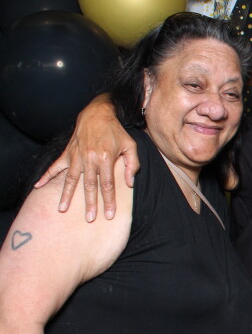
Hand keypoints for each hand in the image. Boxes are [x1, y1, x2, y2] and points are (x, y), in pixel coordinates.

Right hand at [34, 95, 137, 221]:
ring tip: (62, 209)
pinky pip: (55, 166)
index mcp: (105, 158)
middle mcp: (89, 158)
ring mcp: (76, 156)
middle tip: (89, 219)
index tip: (109, 214)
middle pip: (89, 186)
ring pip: (71, 179)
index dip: (109, 200)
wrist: (98, 113)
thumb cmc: (116, 132)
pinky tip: (38, 186)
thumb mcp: (131, 146)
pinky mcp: (67, 153)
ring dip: (67, 195)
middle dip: (90, 203)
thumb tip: (129, 183)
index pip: (108, 184)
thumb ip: (132, 165)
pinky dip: (46, 176)